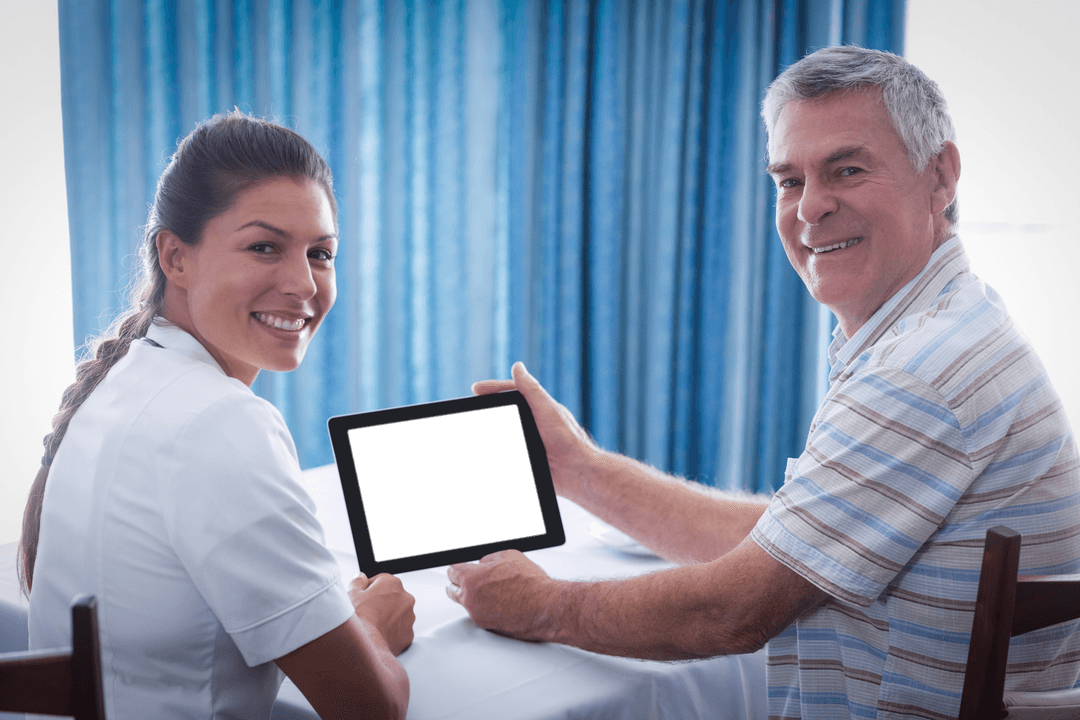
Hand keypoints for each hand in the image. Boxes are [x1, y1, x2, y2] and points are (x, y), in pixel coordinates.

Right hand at [348, 573, 415, 654]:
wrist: (366, 644)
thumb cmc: (358, 618)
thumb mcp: (352, 593)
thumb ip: (358, 581)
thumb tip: (361, 577)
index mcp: (393, 583)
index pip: (380, 581)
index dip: (368, 590)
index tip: (361, 598)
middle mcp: (406, 597)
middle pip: (391, 598)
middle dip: (380, 603)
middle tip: (366, 612)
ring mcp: (409, 617)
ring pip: (397, 614)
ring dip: (388, 617)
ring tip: (372, 625)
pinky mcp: (409, 634)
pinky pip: (399, 631)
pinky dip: (391, 632)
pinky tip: (379, 635)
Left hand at [446, 550, 557, 640]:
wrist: (546, 608)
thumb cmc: (531, 584)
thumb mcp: (509, 556)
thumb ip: (489, 559)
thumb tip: (482, 563)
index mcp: (472, 579)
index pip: (452, 570)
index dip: (458, 567)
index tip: (462, 567)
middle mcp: (470, 599)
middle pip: (452, 589)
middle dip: (459, 582)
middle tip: (469, 579)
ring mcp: (477, 615)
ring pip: (465, 603)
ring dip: (471, 596)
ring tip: (489, 591)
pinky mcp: (487, 626)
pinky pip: (478, 614)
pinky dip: (483, 608)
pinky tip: (498, 602)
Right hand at [472, 362, 597, 500]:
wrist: (576, 471)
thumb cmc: (568, 439)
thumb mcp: (547, 409)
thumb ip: (531, 389)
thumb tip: (517, 366)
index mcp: (539, 406)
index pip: (512, 391)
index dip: (493, 388)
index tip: (475, 389)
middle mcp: (535, 420)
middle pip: (506, 410)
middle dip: (489, 408)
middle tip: (472, 409)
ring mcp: (531, 438)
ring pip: (505, 429)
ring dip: (492, 427)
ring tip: (475, 427)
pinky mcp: (529, 455)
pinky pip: (509, 449)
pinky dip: (498, 446)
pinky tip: (486, 447)